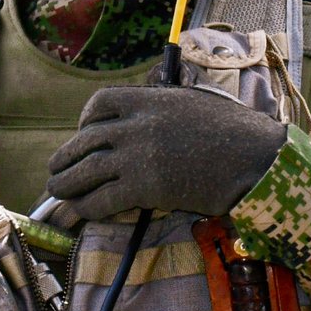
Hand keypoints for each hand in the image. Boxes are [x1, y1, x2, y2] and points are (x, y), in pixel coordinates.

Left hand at [46, 86, 286, 218]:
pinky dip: (88, 206)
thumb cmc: (232, 131)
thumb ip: (162, 107)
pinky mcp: (144, 187)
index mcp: (148, 99)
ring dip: (66, 183)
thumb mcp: (192, 103)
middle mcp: (136, 124)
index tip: (82, 132)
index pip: (100, 103)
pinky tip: (83, 210)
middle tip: (56, 169)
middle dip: (66, 156)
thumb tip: (144, 117)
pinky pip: (103, 199)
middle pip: (86, 140)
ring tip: (57, 190)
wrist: (254, 158)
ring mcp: (138, 155)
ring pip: (86, 170)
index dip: (85, 120)